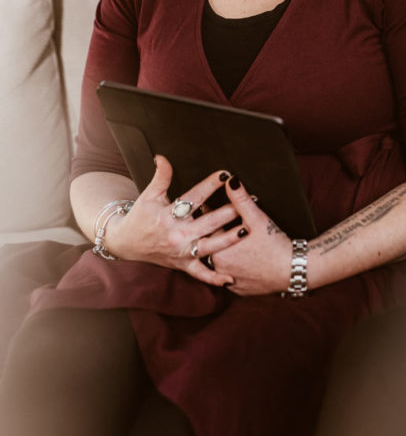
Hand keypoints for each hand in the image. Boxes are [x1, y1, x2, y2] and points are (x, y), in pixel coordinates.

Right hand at [105, 155, 247, 284]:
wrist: (126, 244)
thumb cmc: (140, 216)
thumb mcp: (148, 195)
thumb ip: (161, 176)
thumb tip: (162, 156)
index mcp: (168, 216)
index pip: (193, 198)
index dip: (210, 185)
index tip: (226, 175)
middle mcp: (177, 235)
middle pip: (207, 223)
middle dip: (229, 212)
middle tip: (250, 201)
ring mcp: (181, 252)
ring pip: (209, 247)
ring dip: (229, 239)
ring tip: (247, 228)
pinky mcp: (183, 265)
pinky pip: (200, 274)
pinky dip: (214, 278)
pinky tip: (231, 279)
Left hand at [191, 175, 292, 295]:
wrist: (294, 271)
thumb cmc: (275, 245)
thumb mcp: (257, 219)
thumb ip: (241, 199)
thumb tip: (230, 180)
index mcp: (219, 250)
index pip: (210, 228)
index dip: (214, 216)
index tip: (214, 207)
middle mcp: (220, 268)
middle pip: (214, 246)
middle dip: (218, 234)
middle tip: (225, 222)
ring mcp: (229, 281)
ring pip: (222, 263)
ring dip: (225, 252)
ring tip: (234, 240)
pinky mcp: (240, 290)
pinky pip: (231, 277)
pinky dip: (234, 268)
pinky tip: (241, 259)